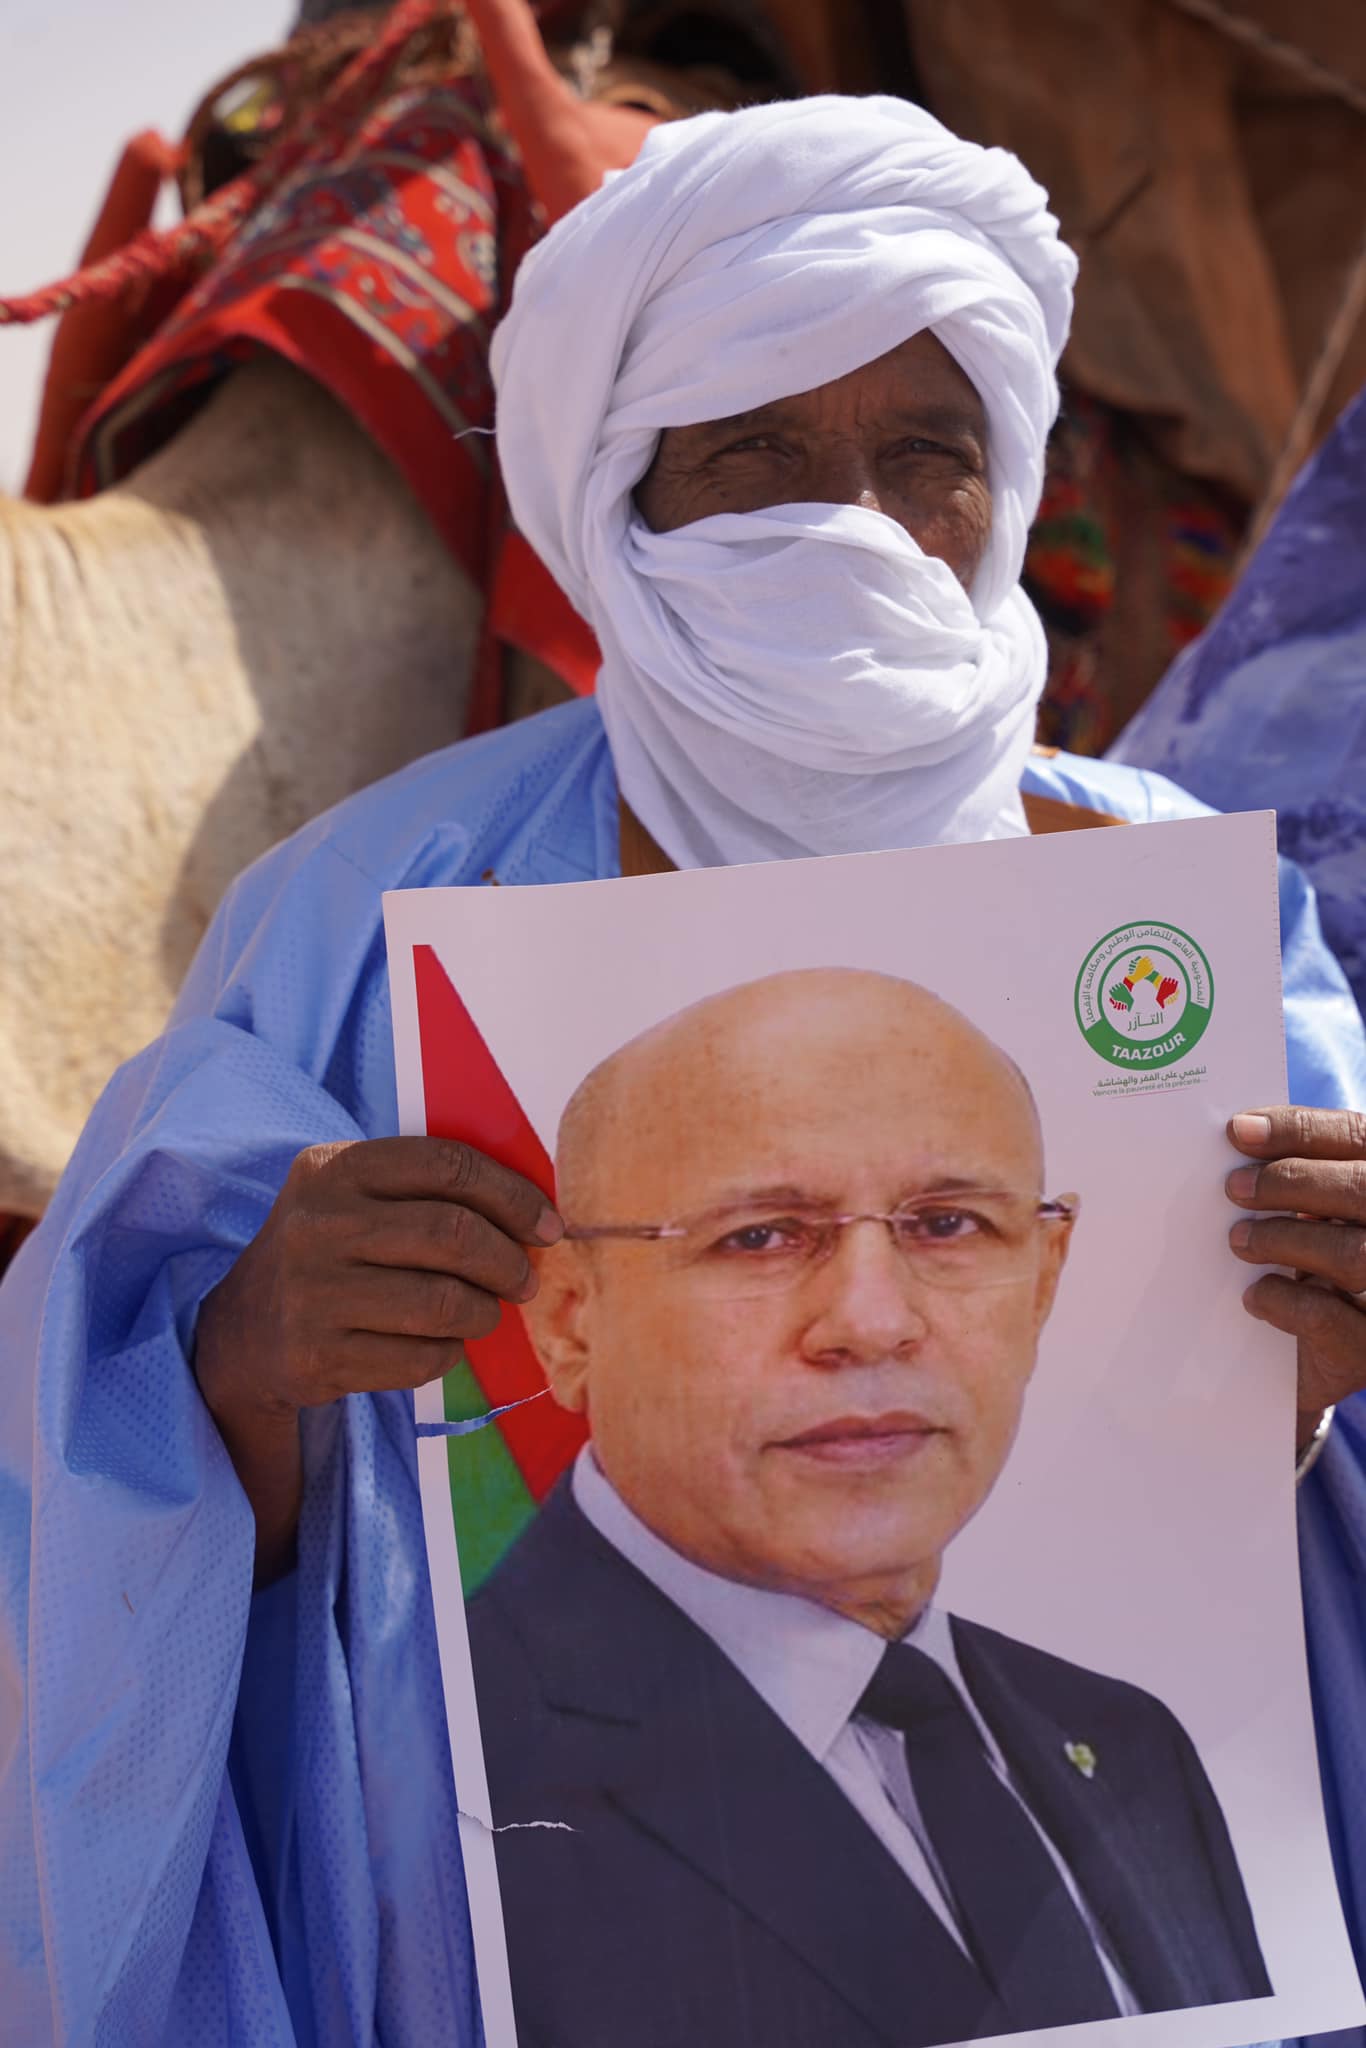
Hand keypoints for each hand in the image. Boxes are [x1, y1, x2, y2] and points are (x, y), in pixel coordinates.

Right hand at [197, 1137, 561, 1419]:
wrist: (244, 1333)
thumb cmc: (331, 1254)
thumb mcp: (356, 1199)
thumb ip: (428, 1191)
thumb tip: (536, 1213)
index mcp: (334, 1168)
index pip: (447, 1166)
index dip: (513, 1195)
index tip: (547, 1225)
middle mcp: (316, 1224)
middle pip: (452, 1233)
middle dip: (507, 1261)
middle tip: (523, 1280)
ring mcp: (312, 1293)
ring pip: (442, 1302)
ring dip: (482, 1312)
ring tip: (483, 1313)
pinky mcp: (316, 1356)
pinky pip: (420, 1358)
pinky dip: (448, 1353)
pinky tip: (439, 1343)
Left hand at [1226, 1108, 1365, 1450]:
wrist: (1333, 1357)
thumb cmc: (1325, 1270)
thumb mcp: (1325, 1216)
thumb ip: (1306, 1178)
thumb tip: (1243, 1136)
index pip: (1359, 1136)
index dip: (1301, 1129)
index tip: (1239, 1130)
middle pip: (1363, 1188)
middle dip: (1291, 1180)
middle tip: (1234, 1187)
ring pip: (1354, 1253)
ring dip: (1284, 1238)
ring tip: (1239, 1239)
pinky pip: (1328, 1318)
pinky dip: (1284, 1301)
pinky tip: (1256, 1295)